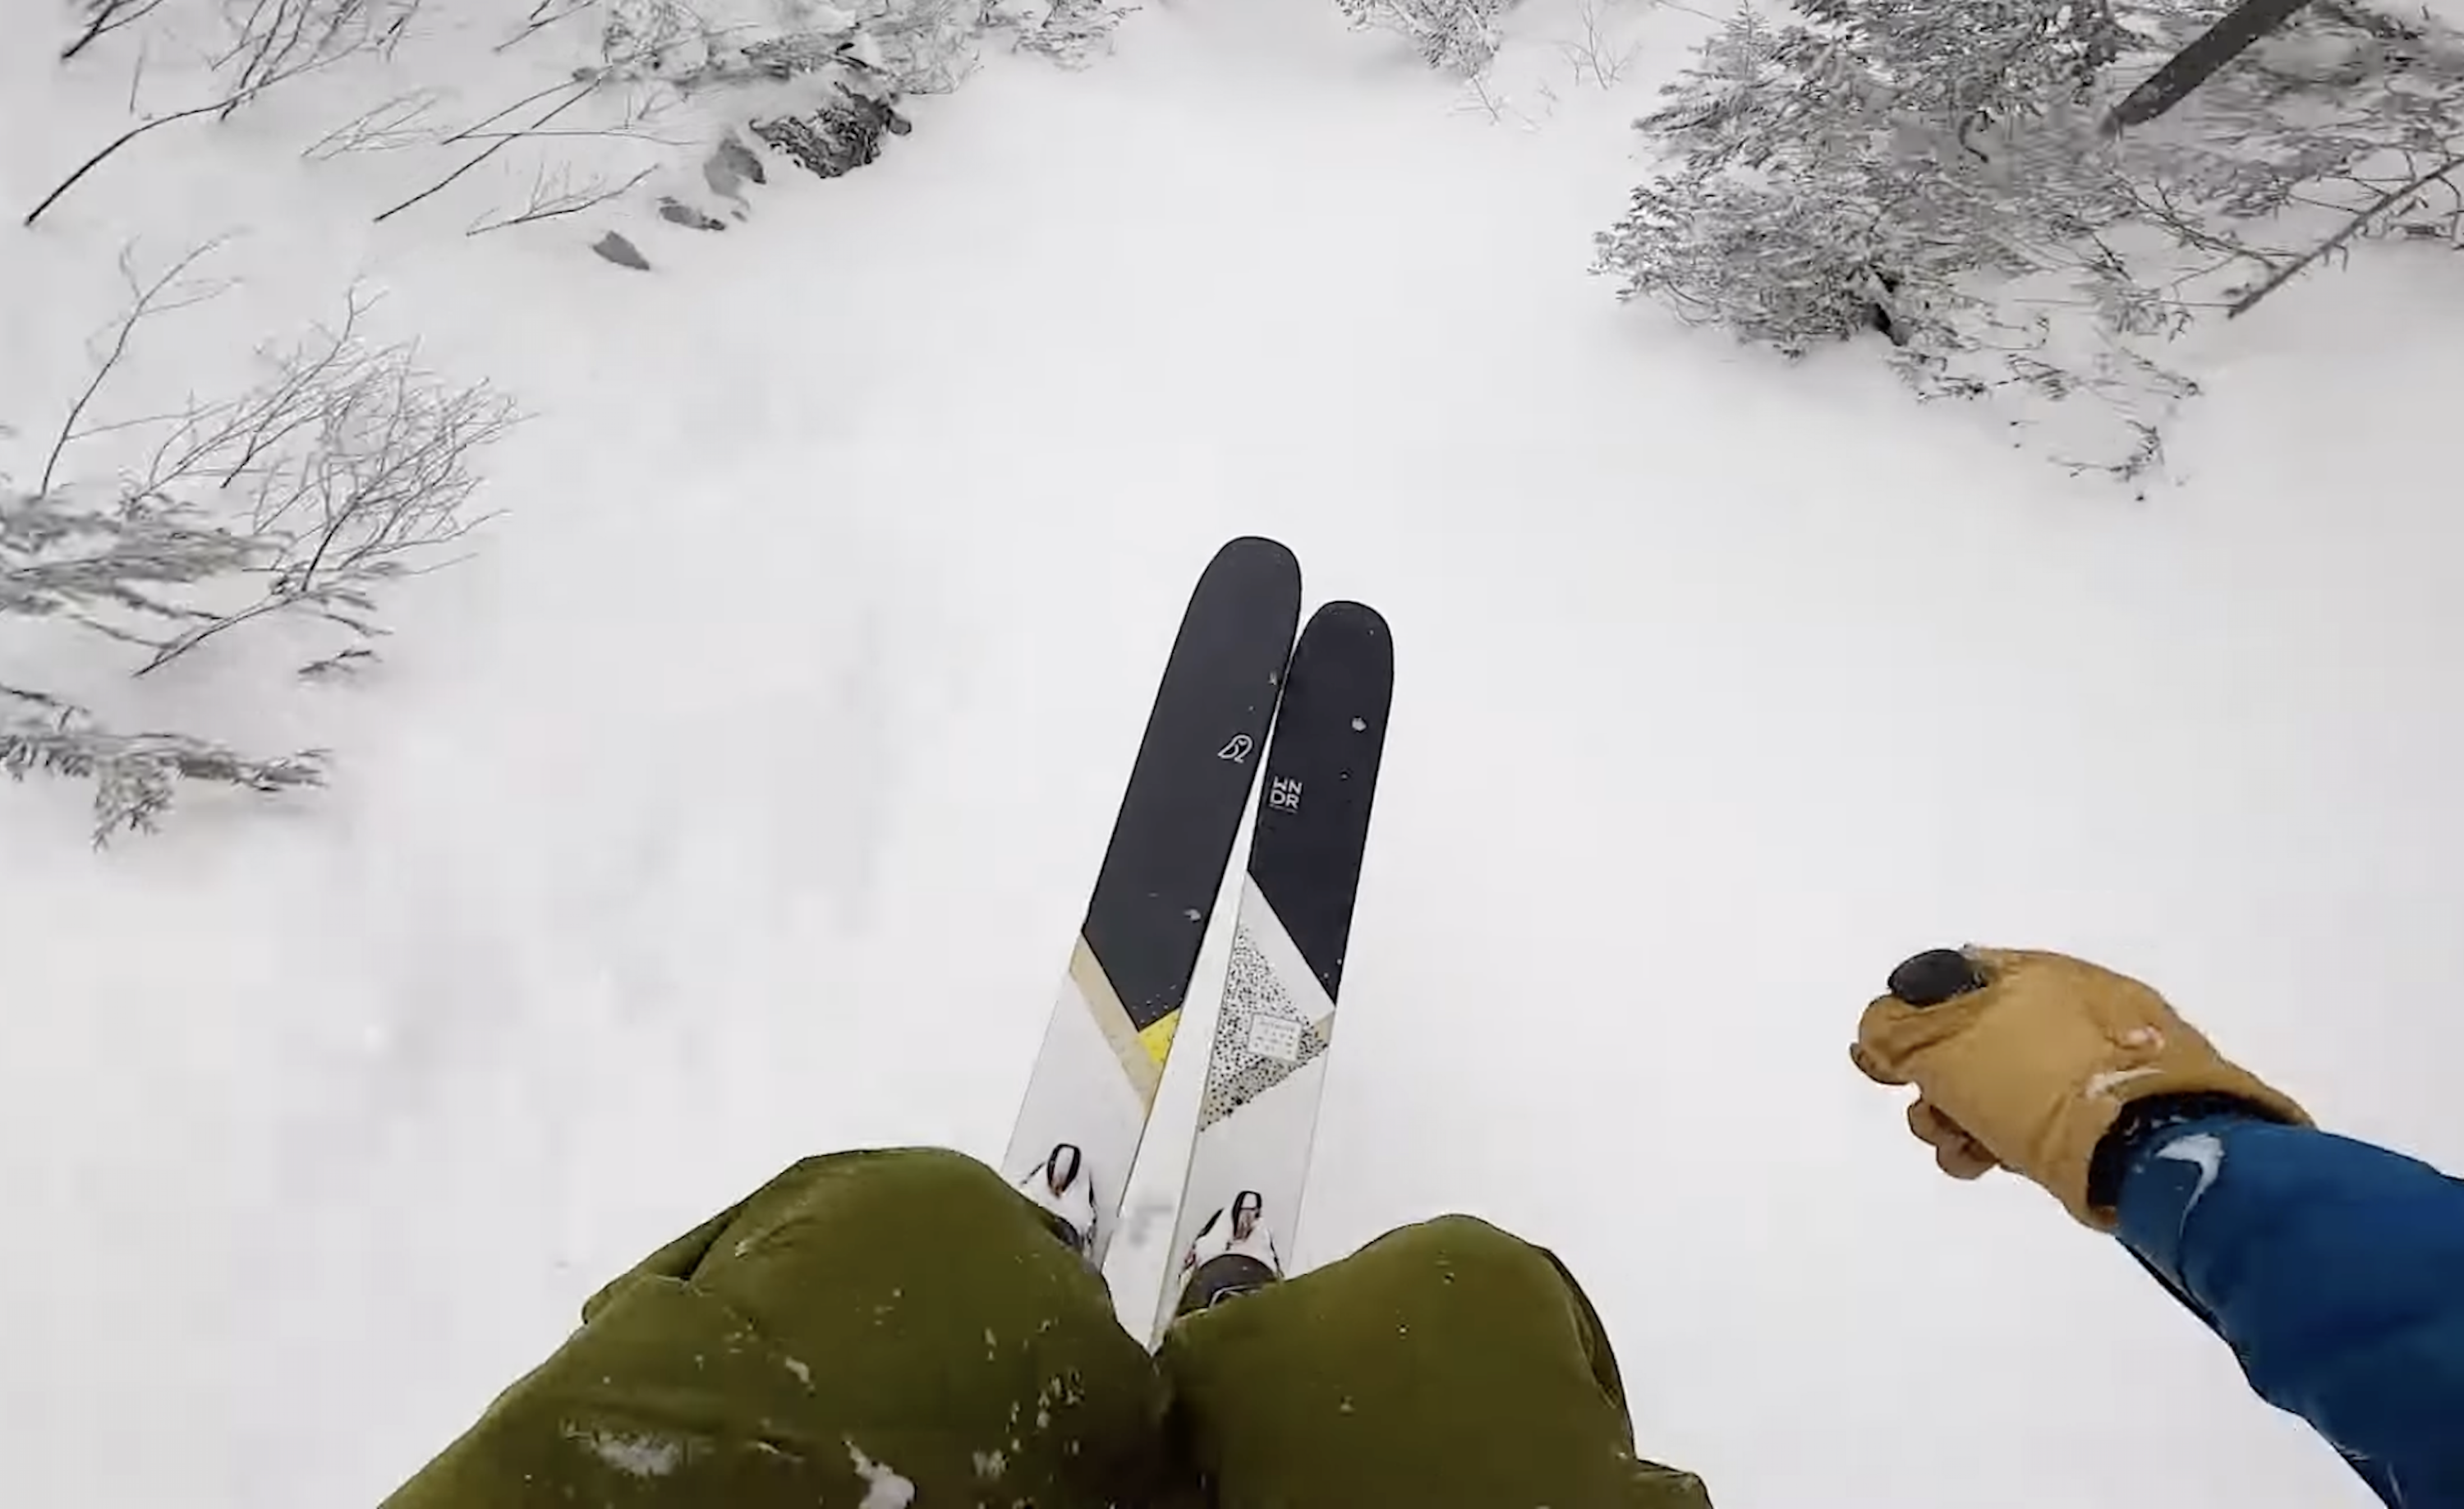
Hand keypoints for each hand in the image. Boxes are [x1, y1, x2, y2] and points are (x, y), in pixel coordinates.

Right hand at [1852, 947, 2307, 1226]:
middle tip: (1931, 1115)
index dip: (1905, 1022)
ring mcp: (2095, 1061)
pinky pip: (2037, 1119)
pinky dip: (2005, 1140)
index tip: (1883, 1066)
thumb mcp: (1946, 1046)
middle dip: (1934, 1084)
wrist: (2153, 1145)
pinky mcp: (2113, 1113)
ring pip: (1998, 1086)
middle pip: (1968, 1040)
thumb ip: (1896, 1030)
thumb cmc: (2040, 1083)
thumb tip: (1878, 1030)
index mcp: (2032, 972)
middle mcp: (2066, 1006)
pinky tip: (1992, 1163)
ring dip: (1961, 1120)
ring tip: (1961, 1151)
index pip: (1948, 981)